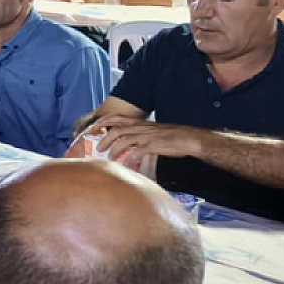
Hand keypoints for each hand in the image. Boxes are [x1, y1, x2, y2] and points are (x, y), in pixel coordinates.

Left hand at [88, 116, 208, 166]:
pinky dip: (129, 158)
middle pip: (117, 130)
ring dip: (114, 149)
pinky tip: (125, 165)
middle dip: (104, 138)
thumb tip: (129, 144)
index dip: (104, 121)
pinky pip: (137, 152)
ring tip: (109, 158)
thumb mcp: (153, 131)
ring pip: (124, 140)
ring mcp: (147, 136)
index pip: (118, 118)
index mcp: (141, 123)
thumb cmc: (173, 136)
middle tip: (98, 148)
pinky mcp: (153, 146)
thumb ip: (141, 134)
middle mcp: (141, 127)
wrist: (190, 139)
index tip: (94, 127)